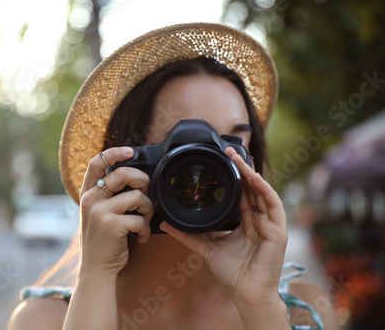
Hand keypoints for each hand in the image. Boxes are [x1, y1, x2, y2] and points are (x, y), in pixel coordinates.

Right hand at [79, 147, 154, 275]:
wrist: (96, 268)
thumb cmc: (103, 239)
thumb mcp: (98, 213)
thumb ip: (108, 195)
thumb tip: (135, 176)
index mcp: (88, 193)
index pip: (97, 162)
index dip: (114, 152)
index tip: (130, 151)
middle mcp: (91, 199)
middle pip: (124, 174)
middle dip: (143, 182)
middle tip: (145, 195)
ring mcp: (100, 211)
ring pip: (137, 196)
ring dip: (148, 209)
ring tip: (144, 220)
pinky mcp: (112, 225)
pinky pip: (140, 219)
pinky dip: (145, 229)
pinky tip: (141, 237)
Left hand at [160, 147, 287, 306]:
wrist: (246, 293)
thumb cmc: (232, 273)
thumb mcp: (207, 248)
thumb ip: (187, 235)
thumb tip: (165, 224)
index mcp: (245, 222)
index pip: (240, 193)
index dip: (233, 177)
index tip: (221, 161)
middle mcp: (258, 219)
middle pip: (251, 188)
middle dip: (241, 168)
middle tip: (229, 150)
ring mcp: (269, 223)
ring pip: (262, 191)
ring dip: (251, 173)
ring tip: (238, 157)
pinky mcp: (278, 230)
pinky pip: (273, 204)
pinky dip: (264, 189)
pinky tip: (253, 177)